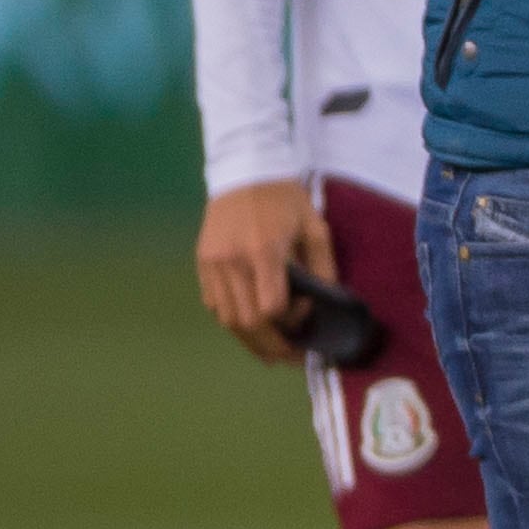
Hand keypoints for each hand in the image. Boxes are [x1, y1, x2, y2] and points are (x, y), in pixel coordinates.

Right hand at [196, 179, 333, 363]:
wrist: (245, 171)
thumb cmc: (286, 199)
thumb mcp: (315, 228)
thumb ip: (323, 268)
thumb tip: (326, 304)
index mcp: (262, 251)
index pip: (270, 308)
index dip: (290, 321)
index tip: (305, 316)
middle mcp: (231, 261)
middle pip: (246, 322)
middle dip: (270, 345)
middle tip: (291, 357)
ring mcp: (211, 263)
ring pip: (226, 319)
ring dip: (249, 339)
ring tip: (271, 349)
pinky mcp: (201, 263)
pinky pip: (214, 304)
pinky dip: (233, 320)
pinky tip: (251, 325)